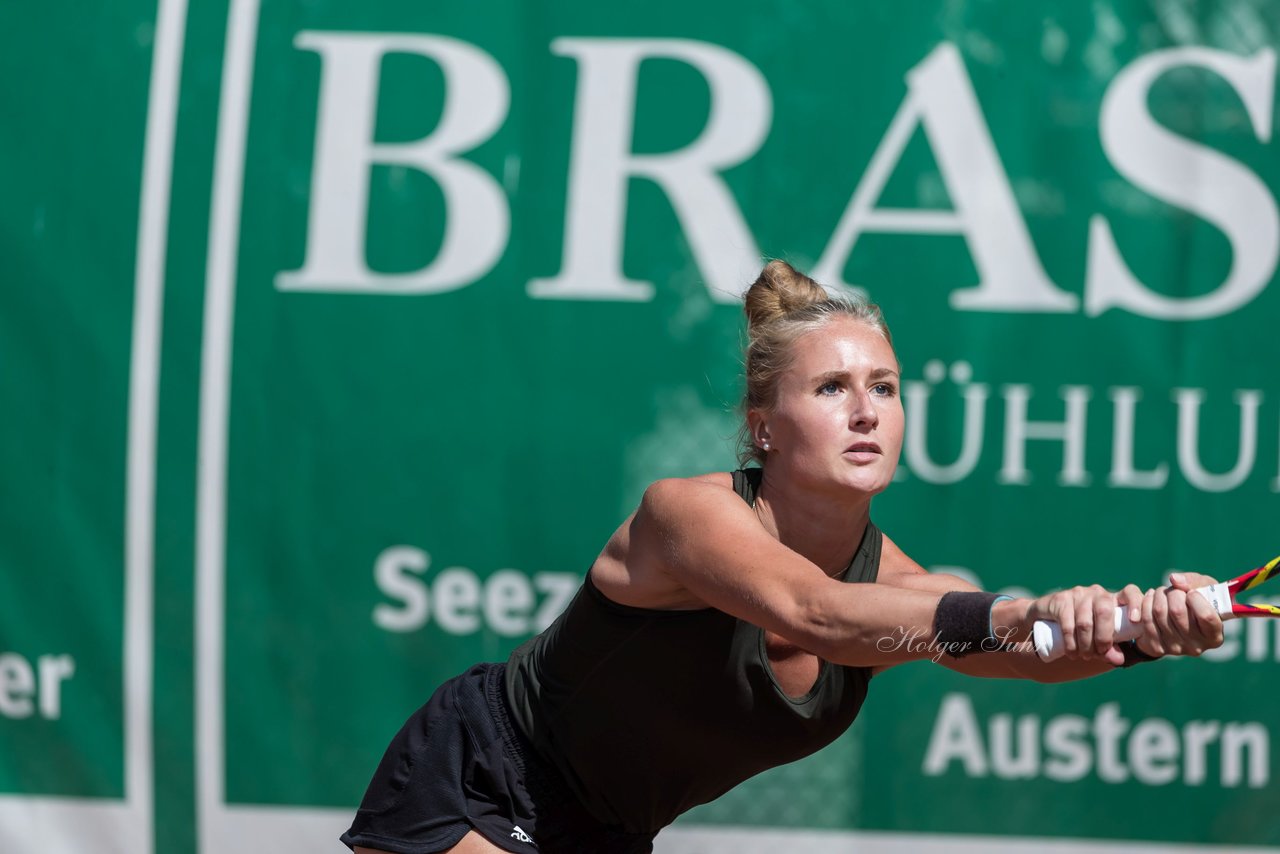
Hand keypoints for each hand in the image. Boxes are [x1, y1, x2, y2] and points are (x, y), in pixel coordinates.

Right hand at [1026, 584, 1144, 665]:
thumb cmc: (1080, 629)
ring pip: (1085, 622)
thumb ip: (1111, 648)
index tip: (1135, 621)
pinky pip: (1067, 624)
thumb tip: (1118, 661)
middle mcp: (1097, 592)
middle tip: (1098, 653)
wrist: (1047, 618)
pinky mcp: (1061, 599)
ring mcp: (1078, 594)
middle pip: (1105, 611)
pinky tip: (1071, 652)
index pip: (1130, 592)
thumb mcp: (1099, 638)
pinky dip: (1071, 643)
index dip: (1136, 604)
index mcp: (1113, 599)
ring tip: (1084, 656)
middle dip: (1103, 638)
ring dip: (1085, 645)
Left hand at [1133, 572, 1224, 657]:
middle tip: (1174, 590)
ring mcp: (1175, 649)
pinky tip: (1152, 598)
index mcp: (1214, 636)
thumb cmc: (1196, 602)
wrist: (1174, 620)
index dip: (1195, 598)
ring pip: (1159, 612)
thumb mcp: (1204, 589)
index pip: (1206, 616)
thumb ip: (1193, 582)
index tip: (1191, 592)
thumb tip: (1174, 580)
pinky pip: (1146, 618)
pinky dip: (1147, 602)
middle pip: (1177, 611)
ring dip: (1159, 595)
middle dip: (1173, 592)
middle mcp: (1196, 647)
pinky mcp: (1157, 647)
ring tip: (1163, 593)